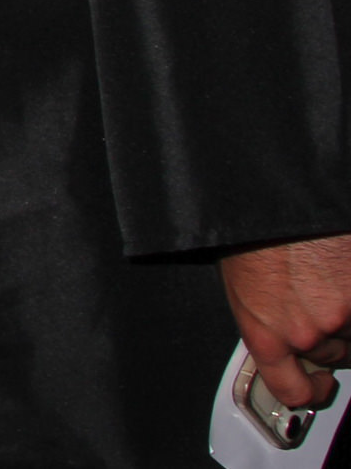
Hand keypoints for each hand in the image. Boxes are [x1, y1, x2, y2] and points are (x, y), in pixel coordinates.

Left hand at [222, 233, 350, 410]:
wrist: (270, 192)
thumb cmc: (249, 229)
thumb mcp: (242, 284)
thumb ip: (268, 320)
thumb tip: (287, 338)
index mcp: (265, 333)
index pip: (293, 389)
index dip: (309, 390)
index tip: (318, 384)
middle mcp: (306, 330)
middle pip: (335, 354)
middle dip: (331, 335)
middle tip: (321, 302)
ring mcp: (342, 312)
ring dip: (349, 313)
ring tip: (328, 276)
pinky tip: (342, 270)